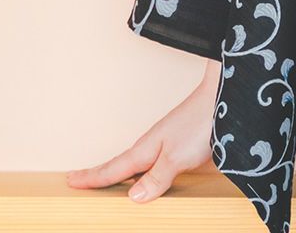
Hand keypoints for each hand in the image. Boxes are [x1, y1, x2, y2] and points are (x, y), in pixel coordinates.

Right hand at [65, 58, 221, 202]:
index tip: (70, 180)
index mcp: (146, 149)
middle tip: (79, 180)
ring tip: (106, 181)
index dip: (93, 177)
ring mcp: (166, 143)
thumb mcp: (176, 157)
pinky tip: (147, 176)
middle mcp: (153, 146)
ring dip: (121, 173)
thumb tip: (132, 198)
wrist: (224, 97)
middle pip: (121, 165)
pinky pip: (153, 162)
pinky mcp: (181, 145)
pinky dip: (143, 171)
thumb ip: (155, 178)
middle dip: (101, 174)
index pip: (114, 168)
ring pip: (137, 163)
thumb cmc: (200, 123)